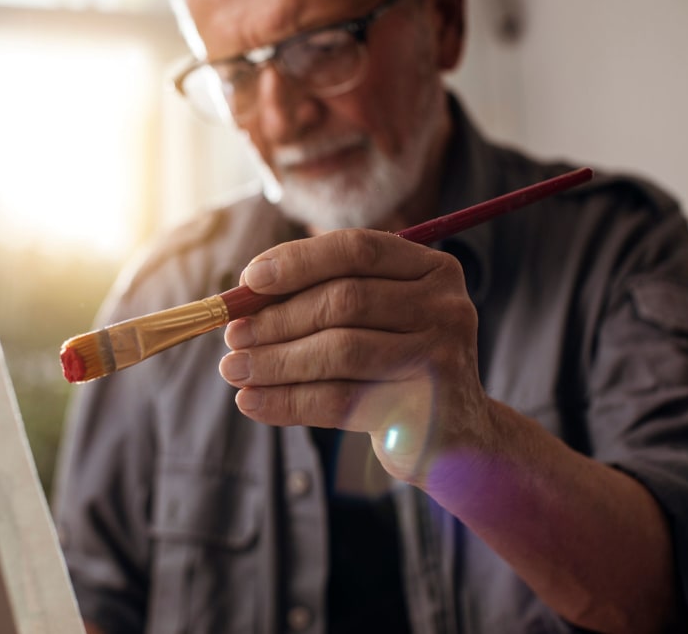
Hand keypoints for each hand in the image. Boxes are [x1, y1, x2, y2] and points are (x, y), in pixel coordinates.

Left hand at [219, 228, 491, 484]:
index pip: (357, 249)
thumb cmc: (395, 367)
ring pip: (339, 351)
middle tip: (232, 337)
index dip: (297, 261)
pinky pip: (341, 400)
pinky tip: (252, 403)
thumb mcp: (372, 322)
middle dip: (278, 319)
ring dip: (275, 361)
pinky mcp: (424, 410)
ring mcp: (441, 359)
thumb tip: (241, 300)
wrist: (455, 438)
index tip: (248, 280)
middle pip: (344, 300)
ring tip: (234, 370)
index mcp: (432, 270)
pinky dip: (288, 402)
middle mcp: (445, 307)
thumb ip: (321, 300)